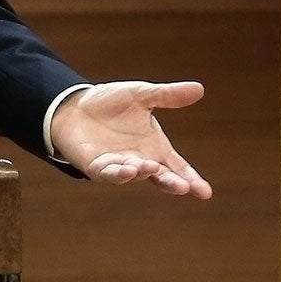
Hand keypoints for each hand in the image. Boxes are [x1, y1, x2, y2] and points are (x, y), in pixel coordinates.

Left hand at [50, 81, 211, 198]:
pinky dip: (119, 174)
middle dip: (172, 182)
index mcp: (155, 148)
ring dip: (143, 173)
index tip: (205, 193)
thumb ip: (167, 96)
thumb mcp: (142, 96)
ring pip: (135, 175)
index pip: (178, 167)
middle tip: (184, 187)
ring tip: (152, 168)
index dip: (192, 179)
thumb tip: (199, 88)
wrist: (75, 105)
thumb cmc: (111, 103)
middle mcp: (140, 161)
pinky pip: (110, 174)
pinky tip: (129, 170)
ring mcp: (119, 165)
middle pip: (160, 177)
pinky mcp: (97, 167)